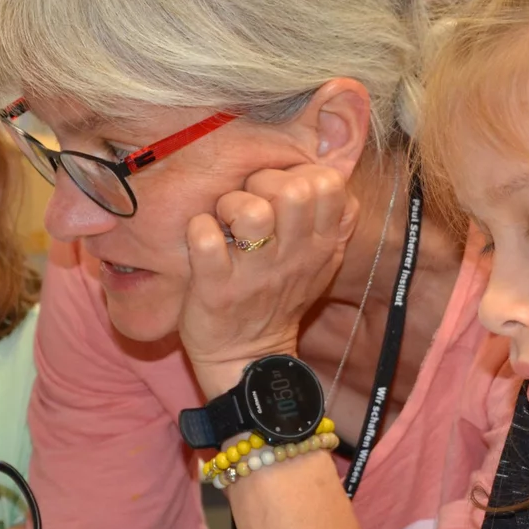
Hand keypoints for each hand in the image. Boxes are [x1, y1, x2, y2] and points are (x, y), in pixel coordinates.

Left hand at [180, 166, 359, 396]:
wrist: (248, 357)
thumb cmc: (279, 296)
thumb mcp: (320, 262)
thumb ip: (327, 218)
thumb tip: (321, 171)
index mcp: (322, 246)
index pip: (329, 184)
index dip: (300, 175)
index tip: (281, 195)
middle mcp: (294, 258)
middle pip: (294, 190)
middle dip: (264, 183)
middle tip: (249, 206)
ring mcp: (255, 274)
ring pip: (252, 211)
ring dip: (232, 204)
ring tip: (226, 222)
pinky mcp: (217, 289)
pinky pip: (205, 238)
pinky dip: (198, 230)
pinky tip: (202, 240)